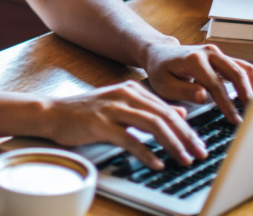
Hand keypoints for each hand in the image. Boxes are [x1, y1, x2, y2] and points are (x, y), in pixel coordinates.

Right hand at [39, 81, 208, 169]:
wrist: (53, 112)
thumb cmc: (86, 112)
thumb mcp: (121, 105)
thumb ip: (149, 109)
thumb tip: (180, 113)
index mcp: (132, 90)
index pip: (167, 109)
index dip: (187, 128)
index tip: (198, 144)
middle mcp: (125, 95)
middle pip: (164, 116)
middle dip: (185, 137)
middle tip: (199, 153)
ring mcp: (112, 108)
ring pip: (152, 125)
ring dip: (172, 144)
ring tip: (184, 159)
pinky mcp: (100, 123)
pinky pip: (129, 139)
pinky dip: (146, 152)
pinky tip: (157, 163)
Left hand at [142, 42, 252, 124]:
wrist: (160, 52)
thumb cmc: (161, 71)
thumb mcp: (164, 85)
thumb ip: (184, 91)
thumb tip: (203, 97)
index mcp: (194, 60)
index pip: (215, 85)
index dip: (227, 104)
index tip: (236, 120)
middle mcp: (209, 53)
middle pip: (236, 72)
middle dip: (248, 94)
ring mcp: (218, 53)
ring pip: (243, 67)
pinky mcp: (223, 57)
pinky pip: (243, 66)